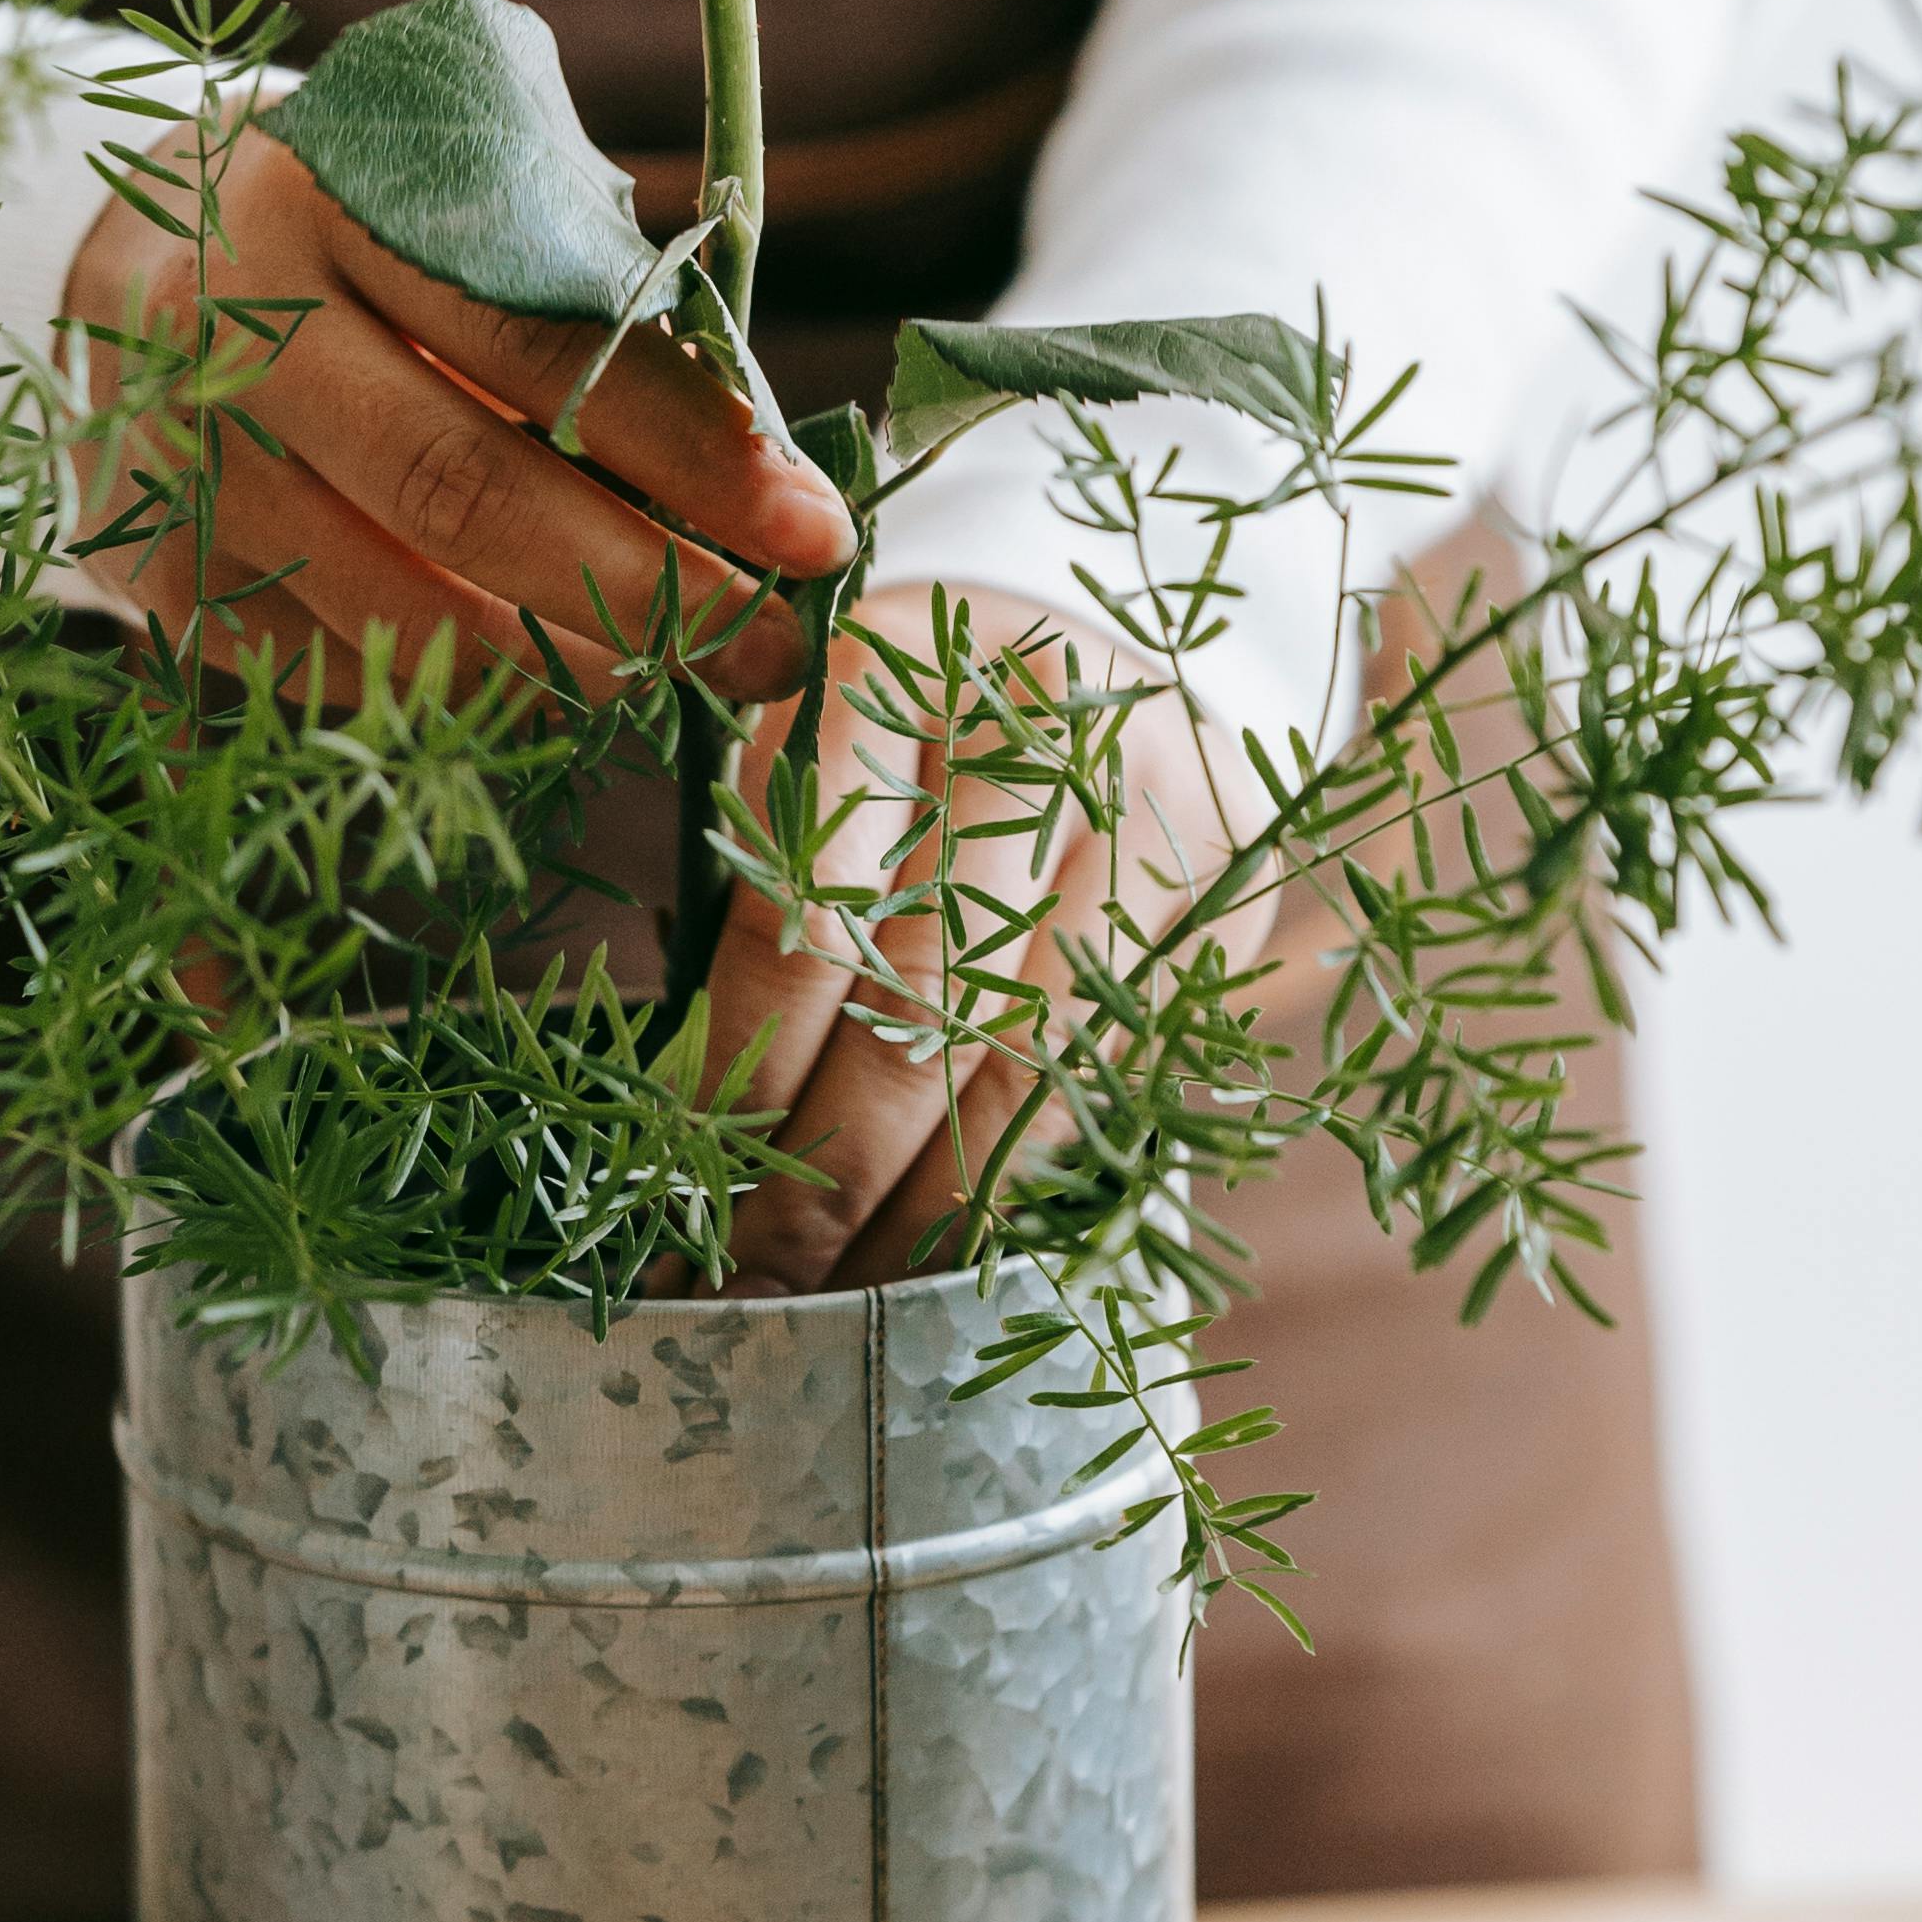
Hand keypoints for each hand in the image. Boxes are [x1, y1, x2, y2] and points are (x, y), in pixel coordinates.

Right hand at [59, 115, 853, 698]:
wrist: (124, 260)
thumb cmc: (364, 219)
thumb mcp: (461, 183)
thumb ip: (587, 277)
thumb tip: (763, 445)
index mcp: (323, 196)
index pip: (536, 341)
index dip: (690, 445)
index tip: (811, 523)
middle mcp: (227, 333)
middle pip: (463, 494)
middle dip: (649, 590)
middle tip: (775, 643)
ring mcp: (178, 465)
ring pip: (401, 611)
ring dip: (572, 667)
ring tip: (689, 675)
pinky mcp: (156, 575)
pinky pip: (339, 671)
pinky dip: (468, 697)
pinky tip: (558, 685)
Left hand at [700, 590, 1255, 1289]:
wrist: (1113, 633)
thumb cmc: (916, 716)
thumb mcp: (812, 749)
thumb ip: (770, 894)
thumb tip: (700, 1122)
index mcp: (890, 672)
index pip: (806, 920)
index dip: (748, 1074)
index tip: (693, 1186)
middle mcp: (1034, 729)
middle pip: (919, 1003)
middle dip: (832, 1168)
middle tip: (760, 1276)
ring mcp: (1151, 808)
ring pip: (1031, 1055)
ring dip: (933, 1200)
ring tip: (849, 1288)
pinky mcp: (1228, 885)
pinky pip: (1117, 1067)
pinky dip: (1034, 1168)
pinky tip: (959, 1236)